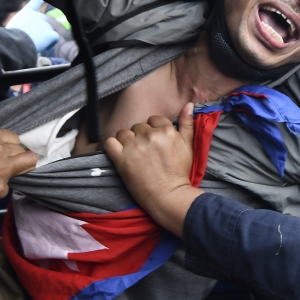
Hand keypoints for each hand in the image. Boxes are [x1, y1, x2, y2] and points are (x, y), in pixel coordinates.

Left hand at [105, 103, 202, 236]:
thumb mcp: (189, 146)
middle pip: (138, 127)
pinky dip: (112, 146)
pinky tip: (119, 154)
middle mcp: (150, 136)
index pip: (153, 120)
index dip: (153, 131)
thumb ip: (187, 123)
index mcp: (166, 130)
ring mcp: (134, 147)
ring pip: (124, 133)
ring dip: (127, 141)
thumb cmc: (179, 172)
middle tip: (146, 152)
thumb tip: (189, 104)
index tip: (155, 144)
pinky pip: (110, 143)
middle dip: (141, 137)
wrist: (169, 195)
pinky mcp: (121, 159)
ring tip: (134, 154)